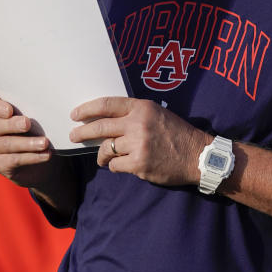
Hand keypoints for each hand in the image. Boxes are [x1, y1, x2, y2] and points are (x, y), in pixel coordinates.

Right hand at [0, 95, 58, 188]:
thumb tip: (50, 104)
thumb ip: (37, 111)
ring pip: (7, 144)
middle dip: (12, 124)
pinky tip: (45, 155)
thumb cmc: (39, 132)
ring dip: (27, 143)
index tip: (9, 110)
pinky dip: (31, 157)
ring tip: (44, 143)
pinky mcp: (0, 164)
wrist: (42, 163)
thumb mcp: (38, 119)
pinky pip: (14, 160)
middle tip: (27, 124)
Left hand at [68, 97, 207, 186]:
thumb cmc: (177, 134)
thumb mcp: (157, 114)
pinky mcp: (139, 164)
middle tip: (74, 135)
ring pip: (106, 149)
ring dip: (102, 155)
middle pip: (100, 127)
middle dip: (83, 132)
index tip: (75, 114)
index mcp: (142, 108)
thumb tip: (106, 120)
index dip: (87, 109)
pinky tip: (121, 166)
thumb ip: (134, 114)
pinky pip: (116, 165)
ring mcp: (138, 144)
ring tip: (103, 158)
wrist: (197, 156)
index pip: (107, 104)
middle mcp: (138, 123)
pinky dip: (115, 166)